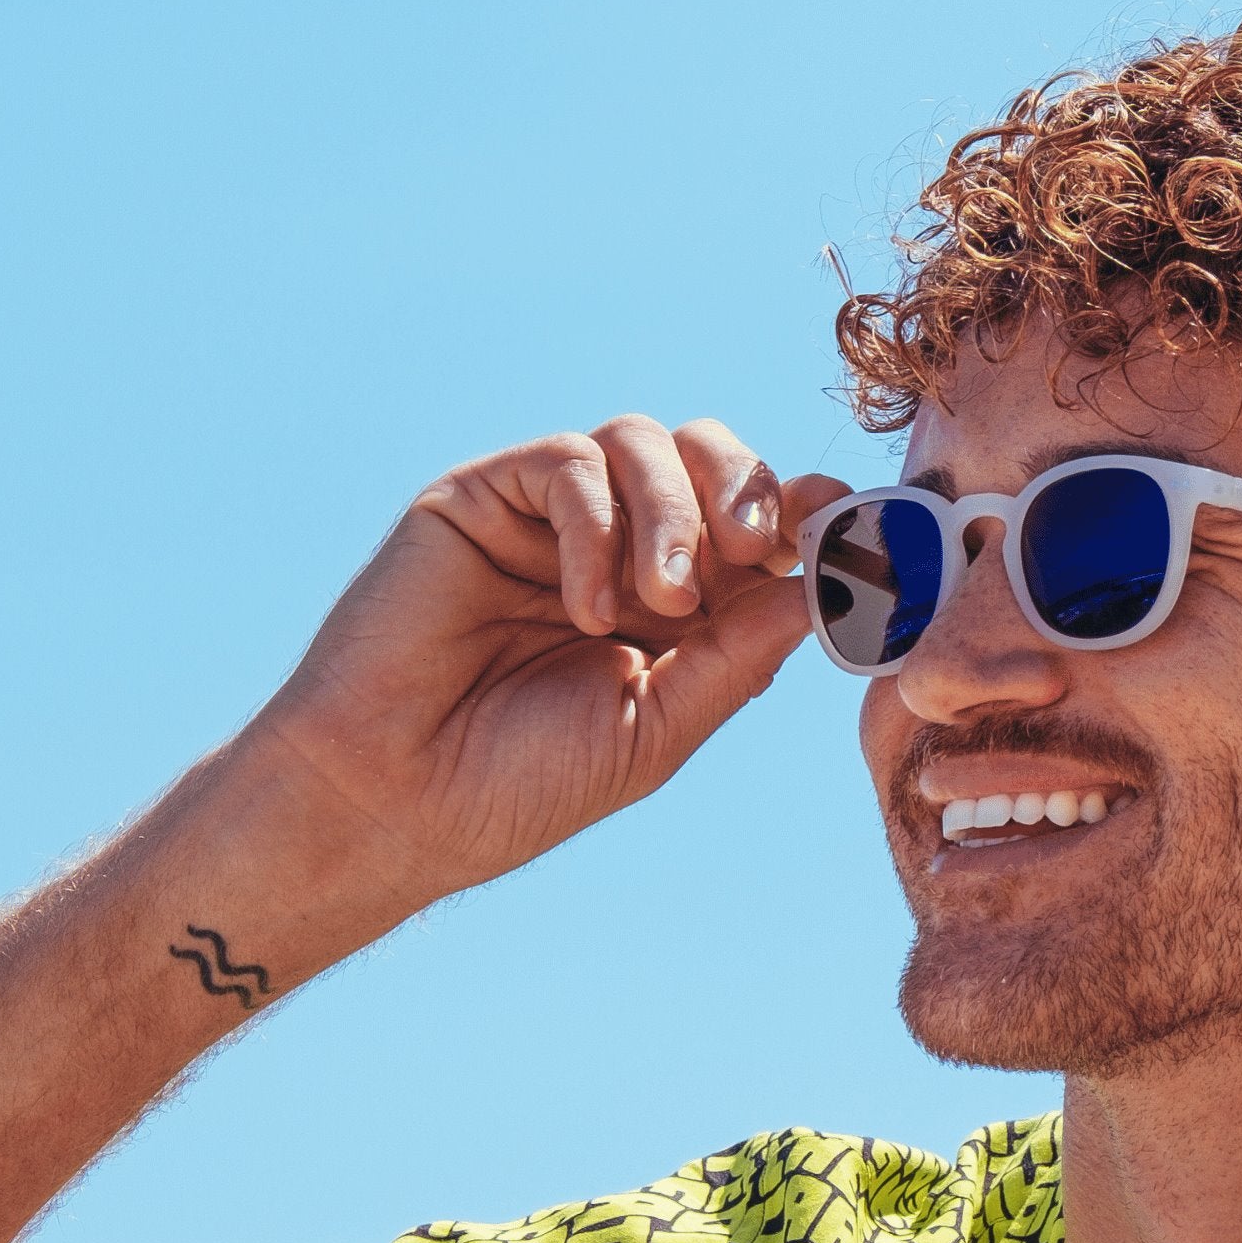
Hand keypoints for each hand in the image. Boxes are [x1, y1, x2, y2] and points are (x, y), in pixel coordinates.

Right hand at [237, 419, 849, 915]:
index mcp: (673, 609)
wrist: (398, 801)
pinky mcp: (484, 497)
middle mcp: (617, 550)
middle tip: (755, 546)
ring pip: (643, 442)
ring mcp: (550, 519)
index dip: (803, 517)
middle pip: (709, 457)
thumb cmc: (520, 782)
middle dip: (748, 489)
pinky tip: (588, 606)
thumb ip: (737, 656)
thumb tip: (825, 584)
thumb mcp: (658, 727)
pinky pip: (570, 461)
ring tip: (662, 600)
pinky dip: (598, 525)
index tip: (843, 534)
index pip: (753, 530)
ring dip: (675, 511)